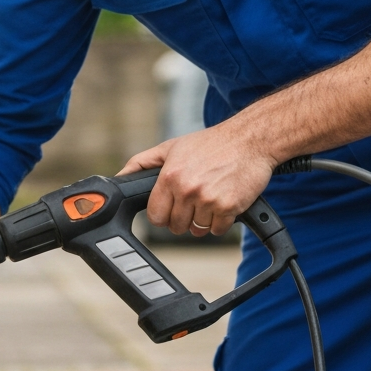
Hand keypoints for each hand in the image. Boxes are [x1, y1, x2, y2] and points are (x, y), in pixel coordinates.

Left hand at [117, 120, 276, 237]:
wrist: (250, 140)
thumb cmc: (210, 143)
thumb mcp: (171, 147)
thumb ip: (142, 162)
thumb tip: (120, 178)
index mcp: (170, 177)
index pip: (156, 216)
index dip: (163, 215)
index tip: (171, 208)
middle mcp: (187, 189)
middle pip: (176, 226)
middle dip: (183, 218)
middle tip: (194, 201)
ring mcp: (208, 200)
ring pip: (197, 230)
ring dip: (203, 220)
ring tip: (210, 199)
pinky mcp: (229, 207)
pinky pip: (217, 230)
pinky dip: (220, 222)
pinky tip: (223, 203)